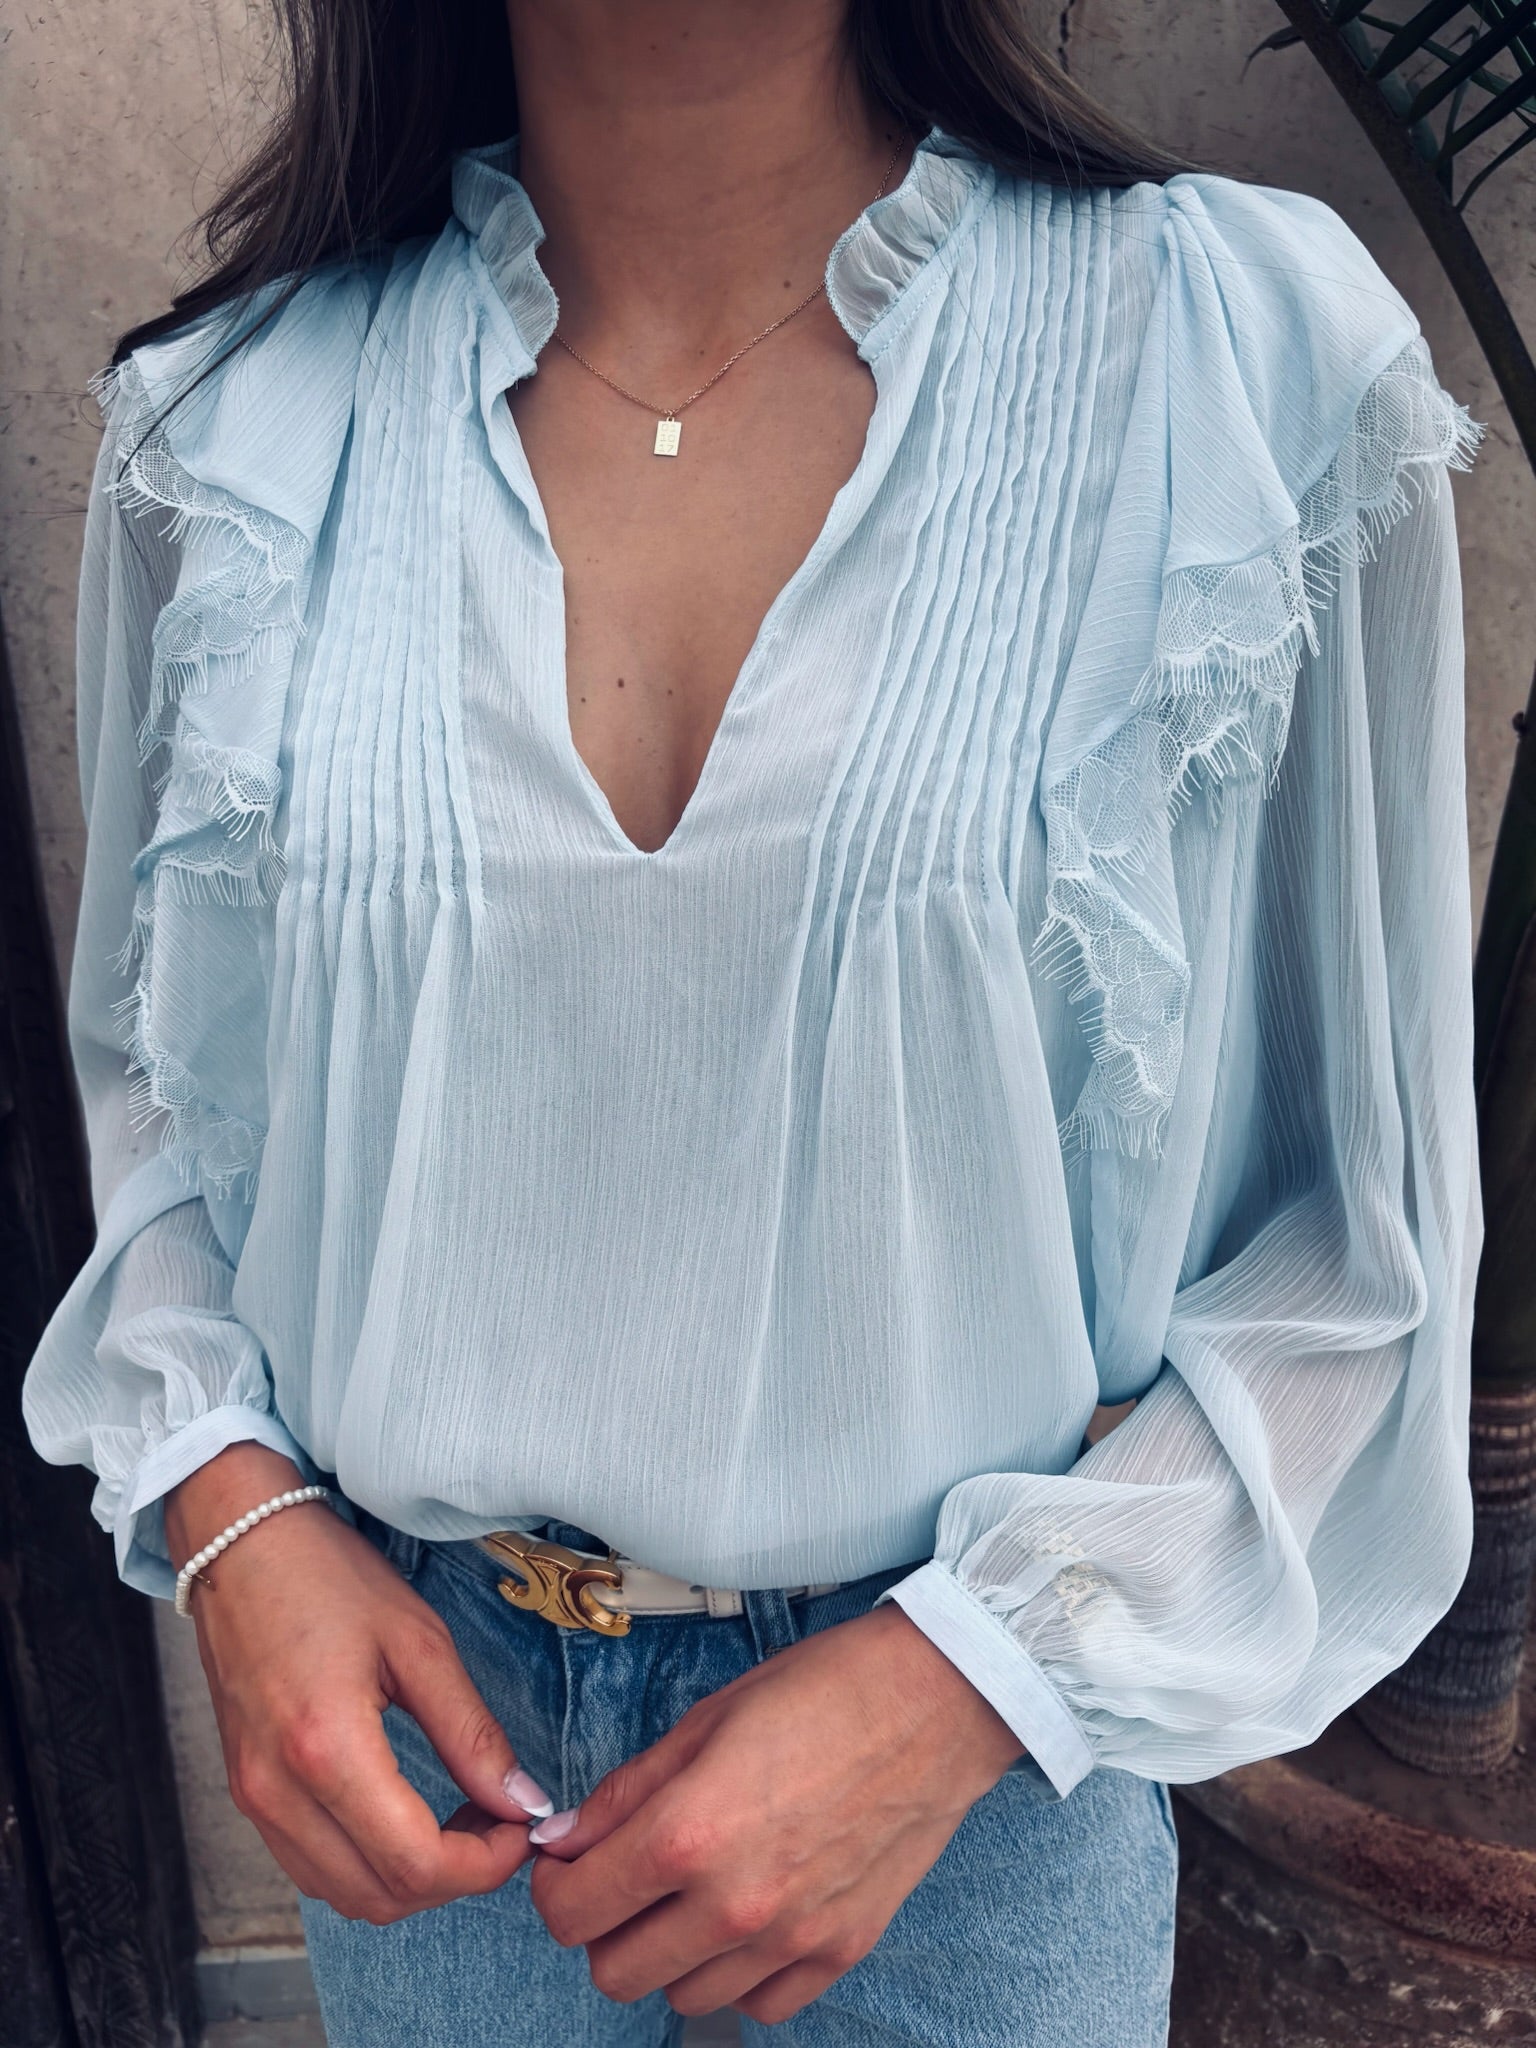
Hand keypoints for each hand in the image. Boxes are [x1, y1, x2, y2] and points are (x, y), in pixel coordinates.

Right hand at [165, 1444, 545, 1923]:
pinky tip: (404, 1816)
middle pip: (380, 1895)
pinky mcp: (247, 1793)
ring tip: (459, 1817)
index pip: (415, 1862)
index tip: (521, 1829)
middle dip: (455, 1877)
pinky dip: (366, 1864)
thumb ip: (471, 1732)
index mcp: (327, 1747)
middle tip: (499, 1822)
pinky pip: (311, 1867)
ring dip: (410, 1879)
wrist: (239, 1546)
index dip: (483, 1864)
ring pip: (344, 1894)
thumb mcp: (418, 1641)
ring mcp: (254, 1798)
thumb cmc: (326, 1577)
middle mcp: (279, 1790)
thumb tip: (522, 1801)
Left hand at [528, 1600, 1024, 2023]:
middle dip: (602, 1926)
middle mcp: (734, 1904)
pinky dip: (738, 1974)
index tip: (570, 1863)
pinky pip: (758, 2006)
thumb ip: (627, 1791)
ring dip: (669, 1953)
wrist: (935, 1700)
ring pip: (681, 1997)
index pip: (571, 1913)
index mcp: (688, 1834)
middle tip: (625, 1877)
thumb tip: (565, 1839)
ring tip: (692, 1891)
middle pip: (614, 1972)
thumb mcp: (706, 1720)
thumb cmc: (824, 1691)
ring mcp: (790, 1939)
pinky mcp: (839, 1953)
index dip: (555, 1887)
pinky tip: (746, 1917)